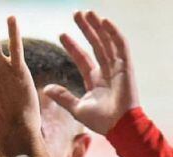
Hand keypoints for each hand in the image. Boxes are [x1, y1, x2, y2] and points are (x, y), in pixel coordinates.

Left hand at [43, 11, 138, 134]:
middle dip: (86, 29)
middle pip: (95, 44)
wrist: (119, 127)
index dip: (72, 46)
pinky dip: (113, 33)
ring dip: (98, 26)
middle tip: (76, 13)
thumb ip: (62, 97)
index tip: (61, 34)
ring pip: (106, 41)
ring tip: (88, 13)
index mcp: (95, 80)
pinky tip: (104, 21)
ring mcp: (117, 68)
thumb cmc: (101, 121)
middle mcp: (106, 71)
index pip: (82, 58)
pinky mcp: (126, 66)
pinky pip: (120, 46)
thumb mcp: (77, 108)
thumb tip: (45, 89)